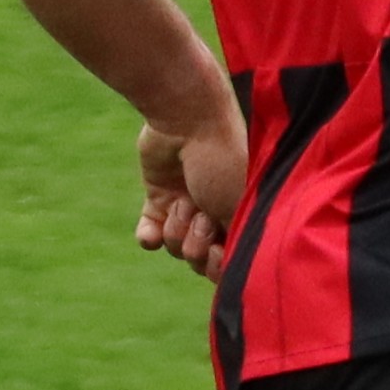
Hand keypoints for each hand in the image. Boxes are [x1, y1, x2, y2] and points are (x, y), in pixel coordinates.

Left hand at [136, 105, 247, 277]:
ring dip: (176, 228)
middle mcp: (215, 215)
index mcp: (240, 216)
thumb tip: (226, 269)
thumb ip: (235, 243)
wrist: (190, 120)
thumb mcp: (239, 207)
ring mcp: (186, 208)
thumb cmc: (223, 163)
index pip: (228, 261)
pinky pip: (150, 234)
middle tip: (202, 216)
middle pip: (198, 259)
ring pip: (174, 247)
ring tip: (183, 201)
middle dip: (196, 243)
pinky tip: (151, 233)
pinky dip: (149, 236)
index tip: (219, 246)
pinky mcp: (159, 198)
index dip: (218, 262)